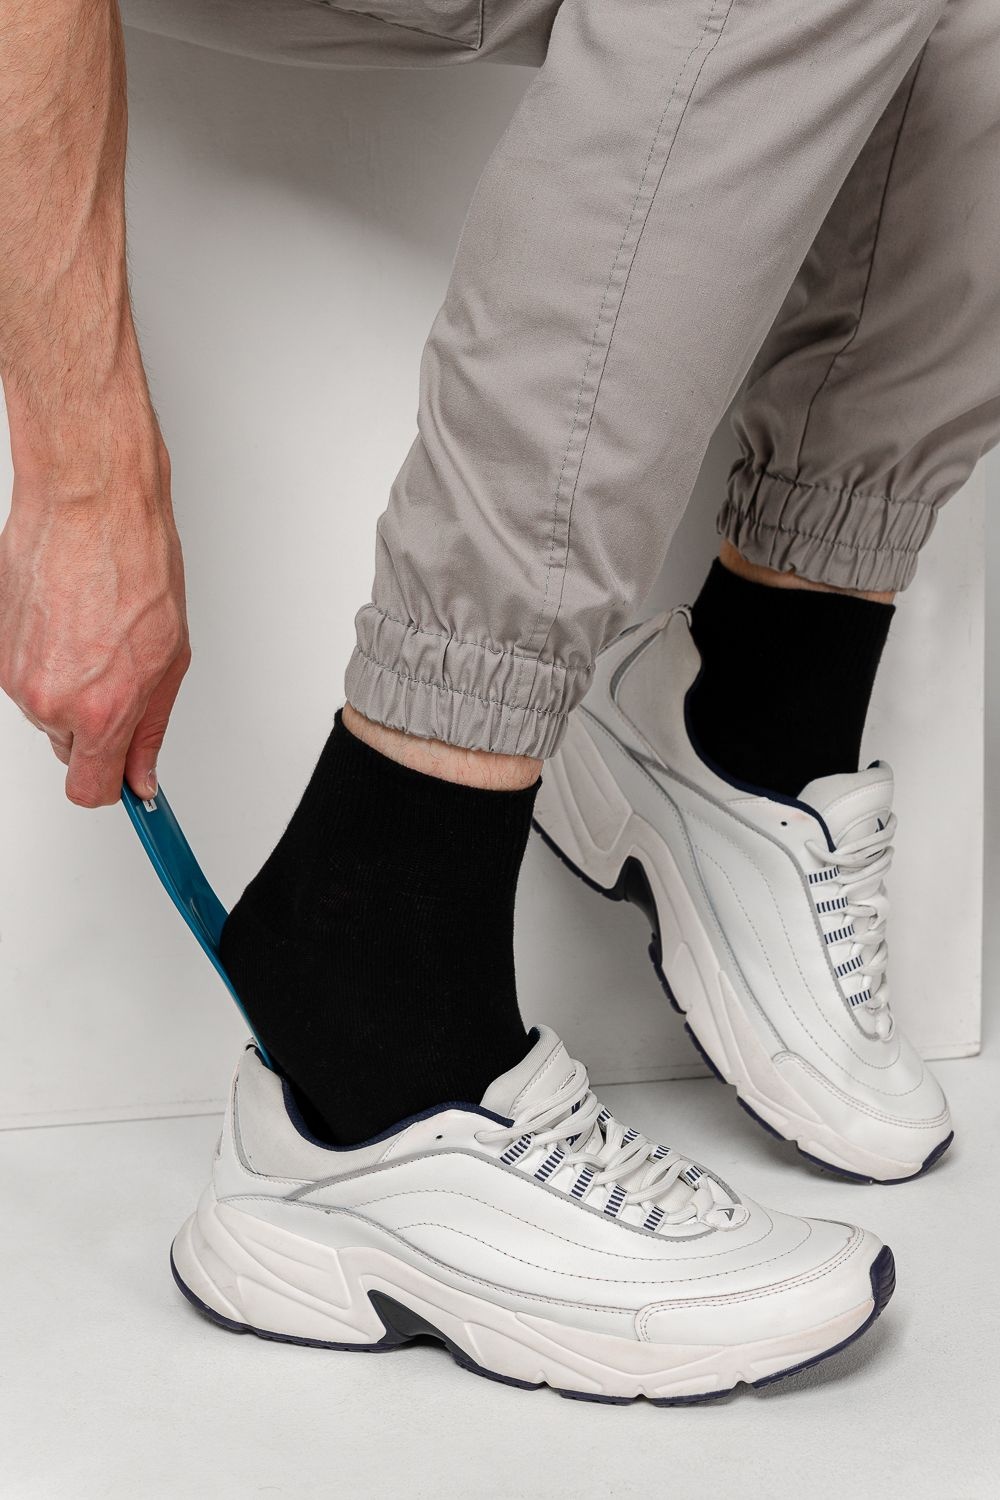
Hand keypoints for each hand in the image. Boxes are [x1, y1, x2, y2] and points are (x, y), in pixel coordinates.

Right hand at [0, 444, 190, 807]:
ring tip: (99, 633)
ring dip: (74, 685)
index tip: (126, 780)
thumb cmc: (134, 565)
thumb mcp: (170, 659)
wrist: (89, 505)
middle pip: (71, 749)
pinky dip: (50, 656)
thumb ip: (151, 728)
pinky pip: (29, 674)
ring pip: (49, 709)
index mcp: (99, 711)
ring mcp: (15, 674)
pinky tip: (72, 619)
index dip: (112, 786)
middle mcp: (48, 701)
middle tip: (124, 675)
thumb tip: (141, 774)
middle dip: (98, 726)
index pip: (91, 792)